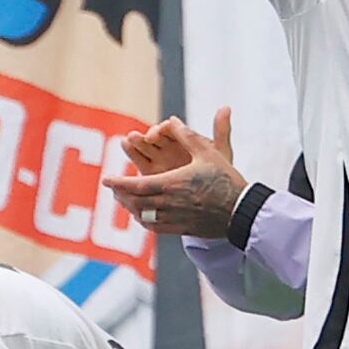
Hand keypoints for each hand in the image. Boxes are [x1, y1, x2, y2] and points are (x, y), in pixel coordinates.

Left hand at [107, 109, 248, 239]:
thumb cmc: (226, 179)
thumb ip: (187, 136)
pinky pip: (155, 227)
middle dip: (121, 194)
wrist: (242, 211)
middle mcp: (169, 204)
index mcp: (172, 184)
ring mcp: (174, 219)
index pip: (136, 185)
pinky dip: (144, 221)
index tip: (106, 180)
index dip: (119, 183)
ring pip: (143, 216)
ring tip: (125, 200)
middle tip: (113, 188)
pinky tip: (142, 216)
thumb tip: (171, 119)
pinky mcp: (181, 229)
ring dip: (130, 208)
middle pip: (135, 202)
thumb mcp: (208, 152)